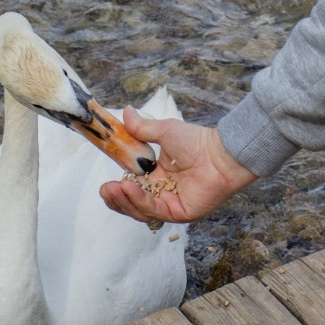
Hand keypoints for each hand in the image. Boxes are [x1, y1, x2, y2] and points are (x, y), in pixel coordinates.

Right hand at [99, 106, 257, 223]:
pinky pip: (155, 210)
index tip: (105, 184)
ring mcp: (171, 204)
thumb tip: (126, 112)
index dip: (118, 189)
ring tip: (114, 188)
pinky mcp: (180, 213)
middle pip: (133, 204)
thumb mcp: (164, 131)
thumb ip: (142, 127)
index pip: (133, 189)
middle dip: (117, 199)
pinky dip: (140, 201)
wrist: (219, 151)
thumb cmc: (197, 141)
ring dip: (125, 201)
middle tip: (105, 189)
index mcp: (158, 177)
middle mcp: (163, 193)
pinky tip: (130, 188)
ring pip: (141, 211)